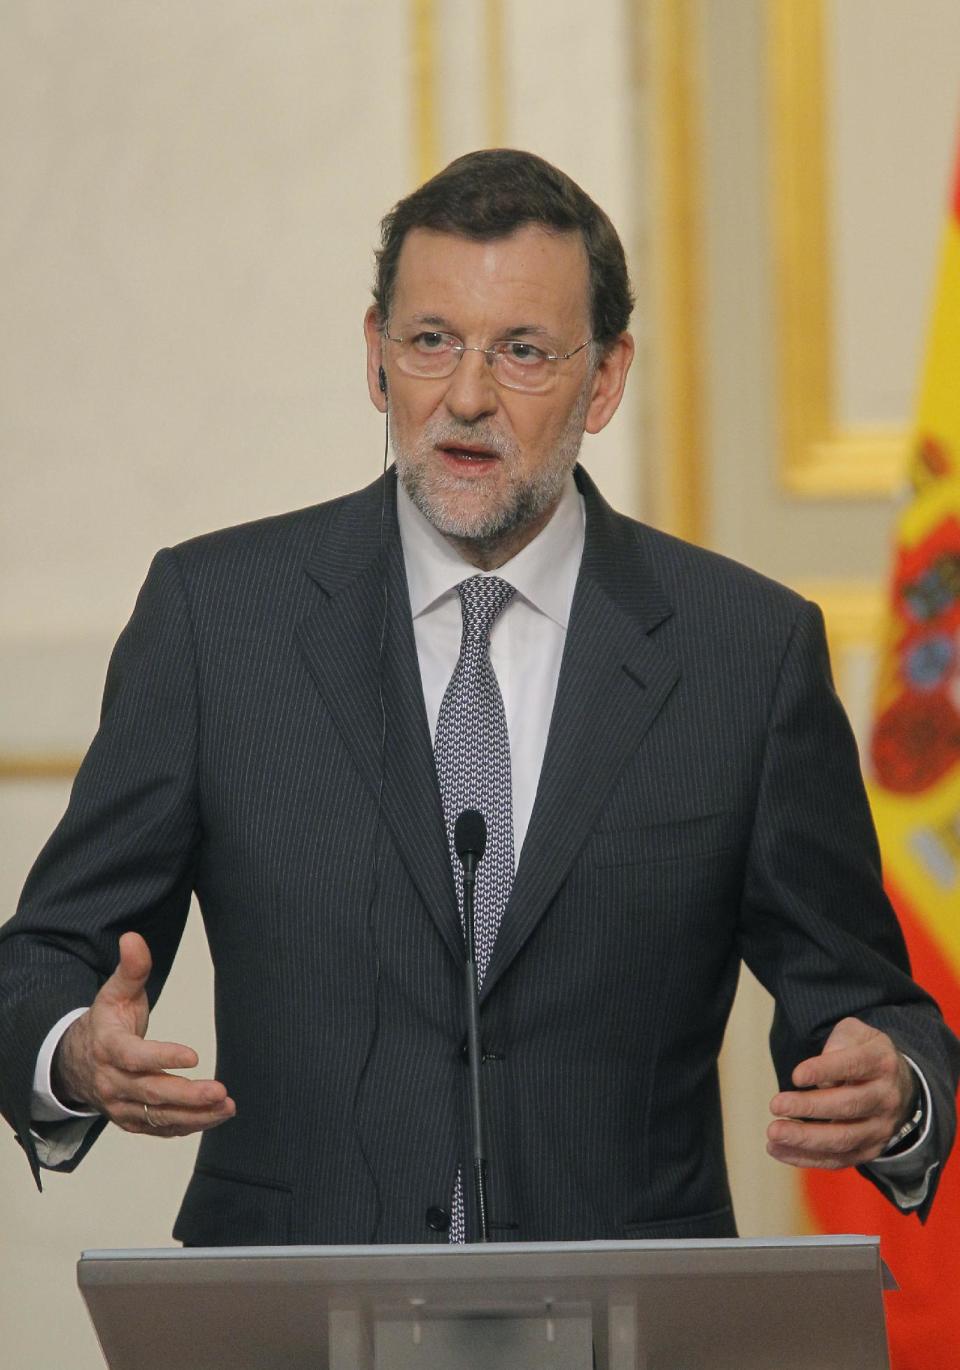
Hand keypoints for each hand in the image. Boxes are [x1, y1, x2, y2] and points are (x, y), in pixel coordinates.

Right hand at [53, 931, 235, 1137]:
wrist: (76, 1062)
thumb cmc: (106, 1023)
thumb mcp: (114, 993)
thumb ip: (131, 968)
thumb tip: (133, 938)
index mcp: (108, 1048)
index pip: (134, 1057)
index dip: (162, 1057)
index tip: (194, 1056)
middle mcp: (112, 1082)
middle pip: (150, 1093)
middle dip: (187, 1095)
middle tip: (220, 1091)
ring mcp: (119, 1106)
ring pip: (157, 1117)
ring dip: (194, 1116)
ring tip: (226, 1106)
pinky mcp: (130, 1121)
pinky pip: (159, 1128)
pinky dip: (187, 1126)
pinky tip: (215, 1116)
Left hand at [767, 1017, 915, 1169]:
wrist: (898, 1086)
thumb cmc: (863, 1054)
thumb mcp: (856, 1033)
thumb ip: (839, 1040)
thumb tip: (819, 1072)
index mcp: (882, 1063)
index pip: (854, 1065)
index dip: (824, 1070)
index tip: (795, 1076)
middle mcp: (886, 1098)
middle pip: (848, 1106)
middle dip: (809, 1107)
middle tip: (775, 1105)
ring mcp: (881, 1128)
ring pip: (843, 1139)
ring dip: (805, 1139)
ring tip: (773, 1133)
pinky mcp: (870, 1150)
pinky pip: (838, 1160)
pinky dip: (806, 1158)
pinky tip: (777, 1150)